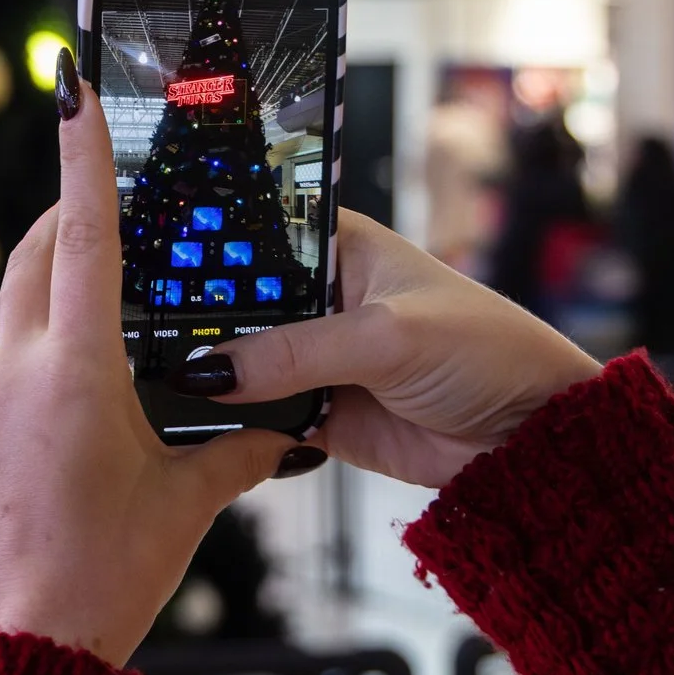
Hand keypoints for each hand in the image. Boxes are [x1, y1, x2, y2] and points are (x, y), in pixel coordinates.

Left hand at [0, 55, 294, 665]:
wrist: (16, 657)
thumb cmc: (103, 581)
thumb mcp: (186, 508)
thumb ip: (235, 452)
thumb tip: (281, 428)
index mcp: (73, 373)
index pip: (83, 237)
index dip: (82, 157)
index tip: (67, 88)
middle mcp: (15, 375)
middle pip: (34, 261)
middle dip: (67, 217)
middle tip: (105, 193)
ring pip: (15, 317)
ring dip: (55, 290)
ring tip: (109, 298)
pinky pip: (6, 372)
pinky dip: (43, 354)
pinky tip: (83, 392)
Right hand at [177, 211, 600, 488]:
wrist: (532, 438)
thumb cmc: (487, 352)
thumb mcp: (387, 338)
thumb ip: (296, 352)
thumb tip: (212, 370)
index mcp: (337, 248)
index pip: (255, 236)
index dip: (205, 249)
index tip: (149, 266)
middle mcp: (318, 298)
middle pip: (236, 305)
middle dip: (198, 324)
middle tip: (141, 337)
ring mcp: (314, 359)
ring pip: (240, 365)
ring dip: (213, 379)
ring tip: (156, 384)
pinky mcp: (316, 414)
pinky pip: (258, 416)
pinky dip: (234, 424)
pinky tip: (197, 424)